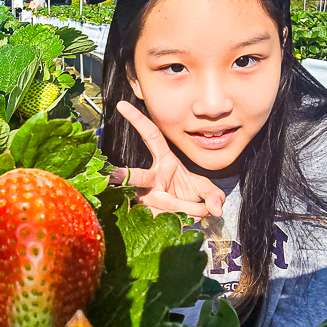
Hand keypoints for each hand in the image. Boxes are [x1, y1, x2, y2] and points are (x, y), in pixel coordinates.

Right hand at [107, 101, 225, 219]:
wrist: (184, 215)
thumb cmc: (189, 194)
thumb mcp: (204, 189)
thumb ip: (214, 195)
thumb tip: (217, 209)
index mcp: (164, 162)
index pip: (151, 136)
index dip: (137, 120)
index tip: (122, 104)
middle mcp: (151, 179)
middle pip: (137, 176)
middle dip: (123, 176)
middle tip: (110, 174)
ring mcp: (145, 198)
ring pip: (164, 205)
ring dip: (186, 208)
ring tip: (196, 210)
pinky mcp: (146, 215)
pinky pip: (165, 220)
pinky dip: (184, 222)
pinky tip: (190, 221)